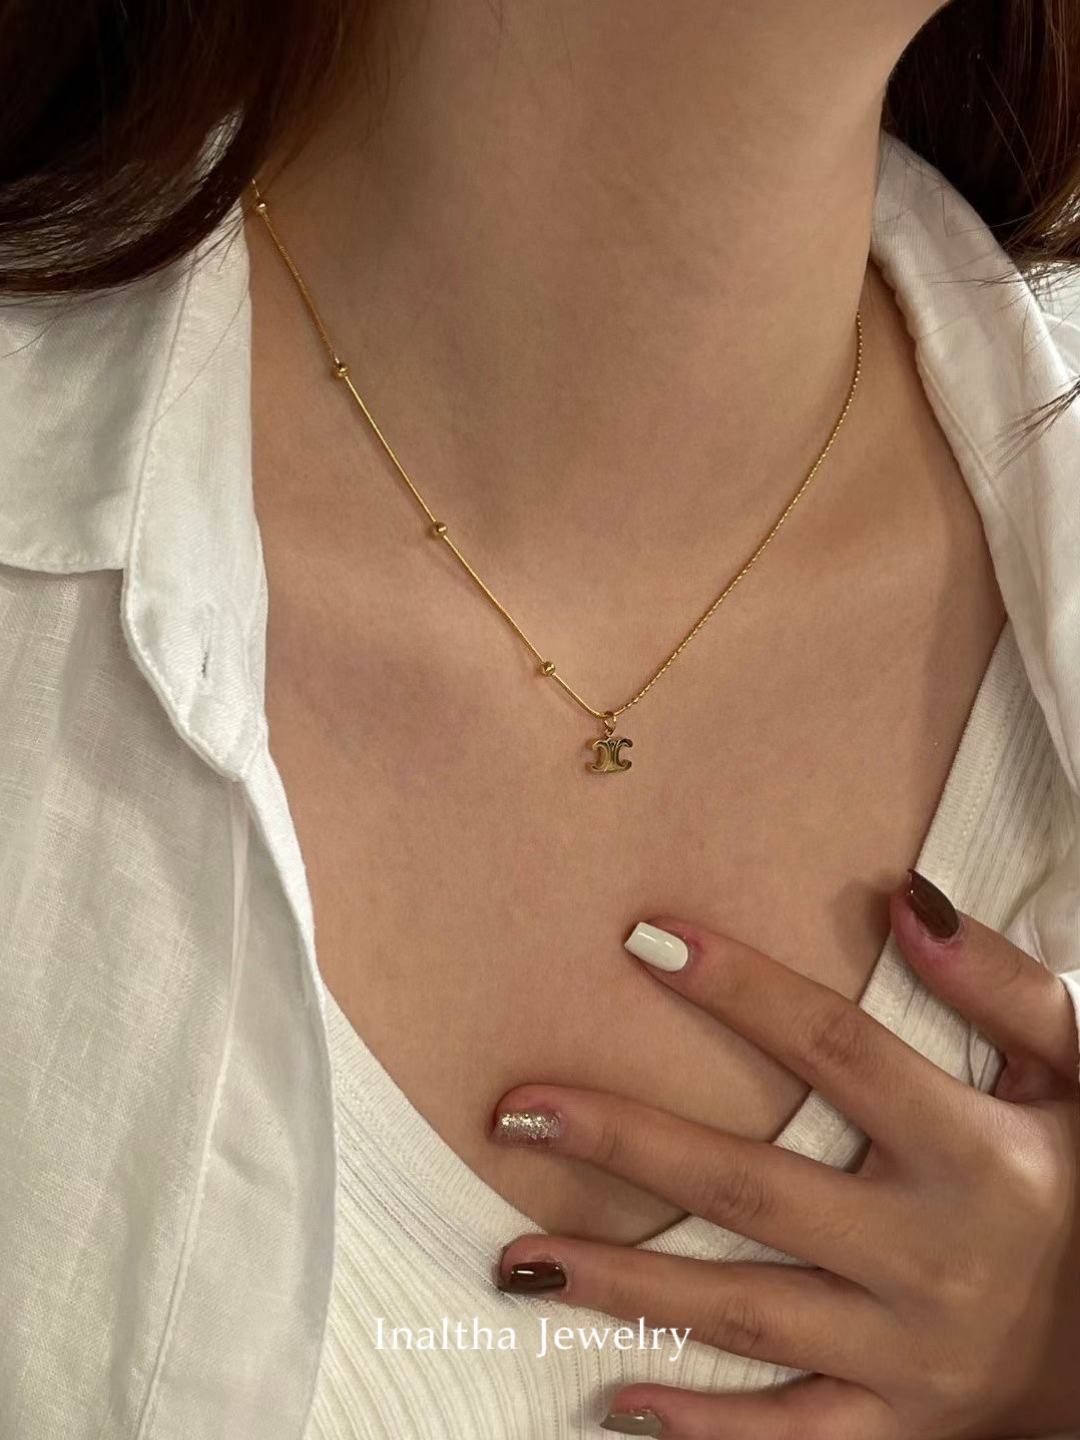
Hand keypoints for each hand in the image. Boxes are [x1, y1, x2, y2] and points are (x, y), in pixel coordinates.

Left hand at [491, 870, 1079, 1439]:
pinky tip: (616, 1398)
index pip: (836, 1051)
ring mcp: (908, 1352)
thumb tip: (904, 901)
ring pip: (743, 1313)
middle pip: (749, 1187)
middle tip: (518, 1110)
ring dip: (625, 1285)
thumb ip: (1001, 986)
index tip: (643, 940)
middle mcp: (928, 1253)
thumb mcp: (1077, 1076)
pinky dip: (706, 1426)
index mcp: (970, 1152)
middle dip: (626, 1142)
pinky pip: (790, 1435)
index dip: (740, 990)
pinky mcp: (900, 1424)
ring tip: (520, 1257)